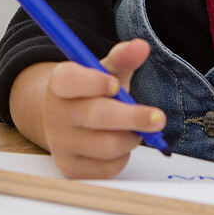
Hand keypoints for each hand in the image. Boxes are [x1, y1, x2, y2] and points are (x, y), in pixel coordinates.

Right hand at [41, 39, 165, 178]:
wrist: (67, 123)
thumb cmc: (92, 94)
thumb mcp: (106, 72)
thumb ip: (123, 58)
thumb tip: (141, 46)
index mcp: (60, 83)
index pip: (69, 80)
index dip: (93, 82)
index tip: (116, 84)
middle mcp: (54, 113)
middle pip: (95, 116)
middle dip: (133, 117)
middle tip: (159, 118)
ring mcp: (59, 143)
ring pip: (106, 146)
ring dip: (131, 138)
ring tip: (136, 130)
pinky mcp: (70, 167)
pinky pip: (107, 167)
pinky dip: (123, 156)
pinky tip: (121, 145)